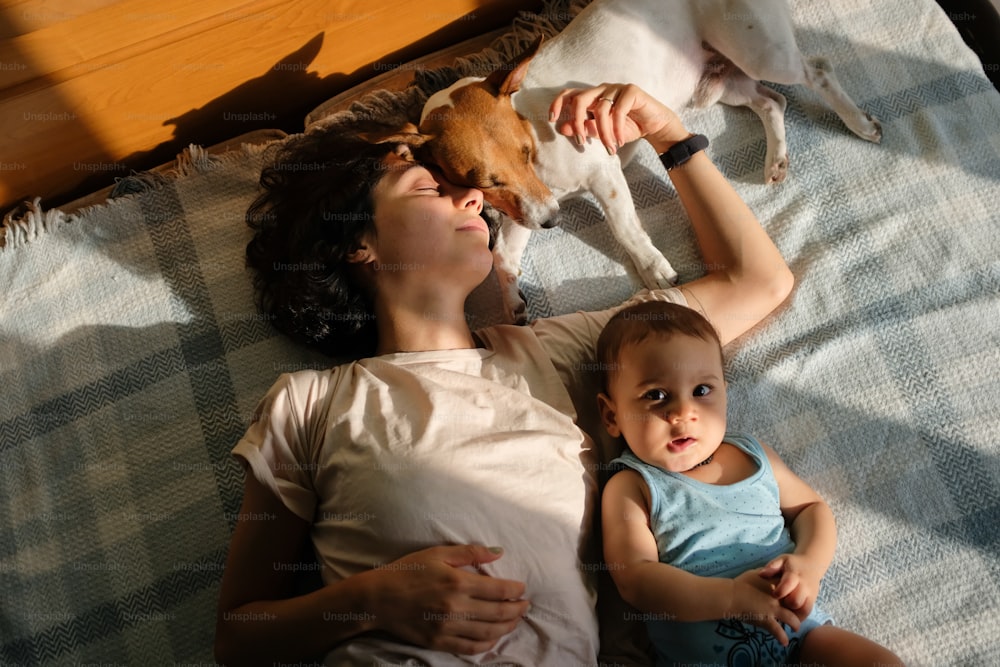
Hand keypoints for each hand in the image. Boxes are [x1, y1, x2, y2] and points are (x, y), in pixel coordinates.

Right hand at [365, 545, 529, 654]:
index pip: (499, 590)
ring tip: (515, 620)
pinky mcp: (439, 642)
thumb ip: (470, 553)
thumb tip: (499, 552)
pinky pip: (471, 648)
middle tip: (525, 605)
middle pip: (499, 613)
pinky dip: (488, 644)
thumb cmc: (407, 571)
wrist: (377, 598)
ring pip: (489, 633)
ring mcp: (448, 628)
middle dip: (517, 610)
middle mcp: (456, 607)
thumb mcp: (437, 553)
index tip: (523, 588)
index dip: (516, 590)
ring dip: (507, 627)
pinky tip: (494, 638)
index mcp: (458, 582)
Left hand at [548, 83, 689, 154]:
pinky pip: (617, 110)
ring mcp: (616, 88)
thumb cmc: (627, 128)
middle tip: (581, 142)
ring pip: (600, 109)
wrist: (654, 127)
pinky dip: (616, 129)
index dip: (557, 104)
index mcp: (592, 97)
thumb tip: (563, 128)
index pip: (569, 94)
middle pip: (580, 99)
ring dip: (603, 133)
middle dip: (578, 122)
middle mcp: (601, 90)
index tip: (552, 120)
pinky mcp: (631, 91)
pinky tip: (619, 142)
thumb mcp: (603, 133)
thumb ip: (584, 129)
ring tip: (609, 149)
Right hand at [729, 568, 802, 645]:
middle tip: (799, 615)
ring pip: (792, 620)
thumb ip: (767, 574)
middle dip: (800, 612)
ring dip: (795, 625)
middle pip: (797, 605)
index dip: (797, 596)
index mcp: (777, 585)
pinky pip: (778, 631)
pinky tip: (784, 642)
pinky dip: (782, 638)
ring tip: (795, 628)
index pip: (794, 590)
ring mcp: (774, 609)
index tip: (796, 599)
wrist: (731, 595)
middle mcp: (779, 597)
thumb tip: (771, 573)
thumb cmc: (740, 583)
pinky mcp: (767, 620)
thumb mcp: (756, 573)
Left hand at [759, 554, 822, 616]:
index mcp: (795, 574)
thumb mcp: (782, 560)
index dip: (779, 592)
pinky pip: (807, 612)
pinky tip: (789, 616)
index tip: (773, 594)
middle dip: (785, 605)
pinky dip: (798, 616)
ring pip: (804, 610)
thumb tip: (761, 574)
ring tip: (783, 613)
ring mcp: (811, 594)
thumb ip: (772, 566)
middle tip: (777, 605)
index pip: (788, 585)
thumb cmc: (792, 564)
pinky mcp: (813, 601)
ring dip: (792, 614)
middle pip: (796, 601)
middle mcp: (805, 586)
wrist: (811, 564)